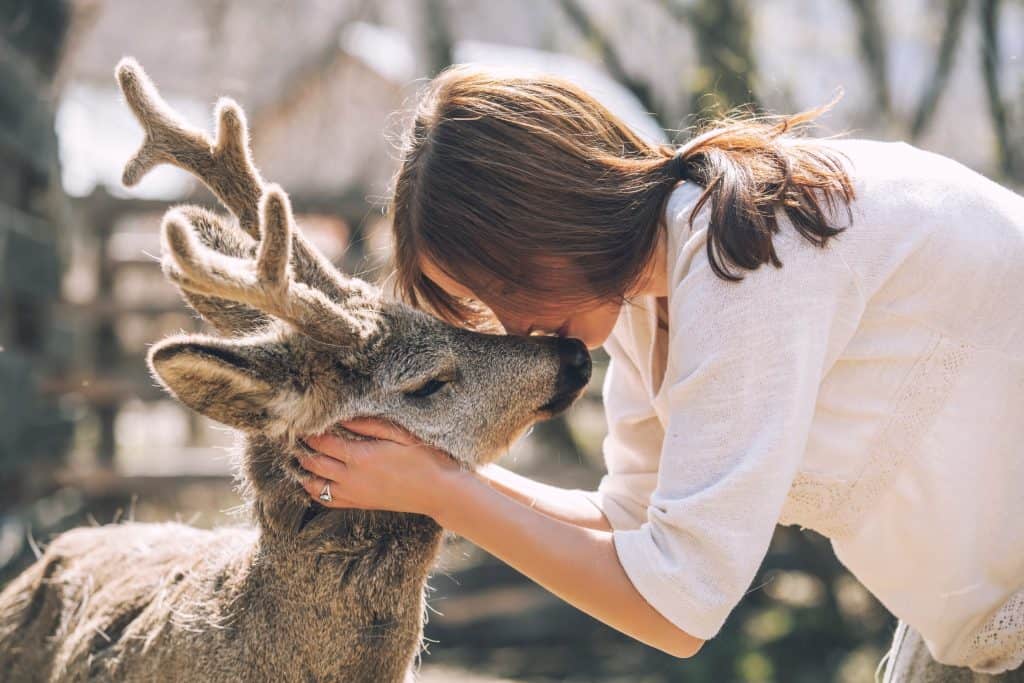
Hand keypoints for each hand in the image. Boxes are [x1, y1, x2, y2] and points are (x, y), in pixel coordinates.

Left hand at [298, 417, 462, 517]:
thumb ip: (368, 424)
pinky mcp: (359, 504)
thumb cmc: (425, 458)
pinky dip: (313, 489)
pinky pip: (326, 500)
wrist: (439, 492)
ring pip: (314, 484)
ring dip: (302, 469)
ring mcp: (354, 494)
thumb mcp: (400, 434)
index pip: (322, 442)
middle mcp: (352, 478)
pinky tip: (311, 478)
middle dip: (300, 448)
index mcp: (362, 456)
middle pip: (313, 462)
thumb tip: (341, 417)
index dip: (308, 431)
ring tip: (298, 454)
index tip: (300, 420)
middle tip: (291, 435)